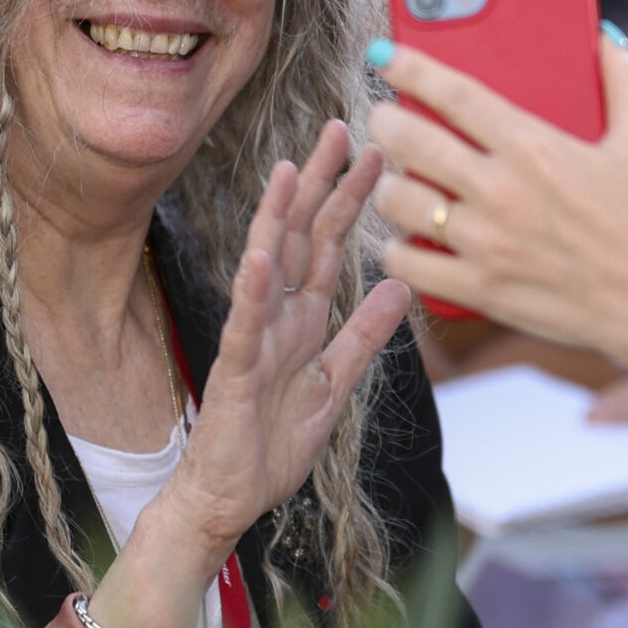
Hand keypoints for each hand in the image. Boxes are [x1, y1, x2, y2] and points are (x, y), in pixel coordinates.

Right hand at [171, 121, 413, 548]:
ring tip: (291, 169)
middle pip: (299, 237)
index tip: (376, 153)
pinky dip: (252, 289)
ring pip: (266, 267)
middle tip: (341, 128)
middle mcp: (277, 317)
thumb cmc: (273, 445)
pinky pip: (244, 325)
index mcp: (304, 319)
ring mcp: (253, 339)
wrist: (228, 499)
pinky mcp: (235, 371)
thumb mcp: (335, 384)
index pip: (329, 245)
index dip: (351, 199)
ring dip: (277, 217)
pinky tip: (258, 255)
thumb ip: (364, 335)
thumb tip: (399, 283)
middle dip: (321, 184)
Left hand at [367, 38, 627, 378]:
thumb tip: (607, 39)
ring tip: (397, 180)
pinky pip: (407, 264)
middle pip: (409, 141)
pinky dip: (396, 249)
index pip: (453, 93)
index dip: (410, 67)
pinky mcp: (481, 289)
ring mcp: (487, 243)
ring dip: (387, 187)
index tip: (386, 57)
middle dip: (385, 122)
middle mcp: (503, 191)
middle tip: (386, 120)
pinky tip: (406, 239)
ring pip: (397, 202)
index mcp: (535, 146)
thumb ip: (624, 82)